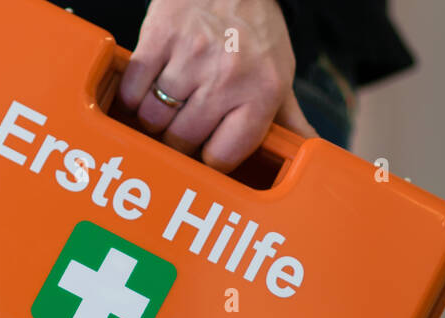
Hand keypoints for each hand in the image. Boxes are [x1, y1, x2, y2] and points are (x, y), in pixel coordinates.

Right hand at [119, 0, 316, 172]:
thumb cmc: (254, 33)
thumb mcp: (280, 75)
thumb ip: (289, 121)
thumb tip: (312, 153)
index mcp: (263, 91)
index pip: (221, 157)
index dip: (209, 157)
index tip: (207, 146)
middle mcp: (229, 75)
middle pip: (182, 140)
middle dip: (178, 138)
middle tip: (185, 120)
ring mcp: (192, 54)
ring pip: (152, 119)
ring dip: (154, 116)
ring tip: (168, 100)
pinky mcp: (160, 36)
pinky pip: (132, 90)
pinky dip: (133, 94)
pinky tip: (149, 84)